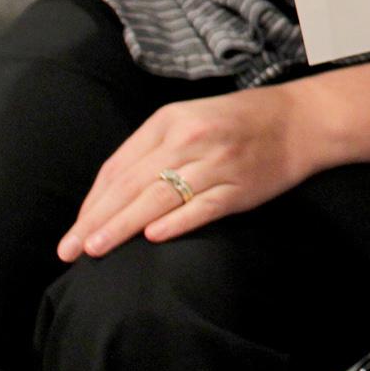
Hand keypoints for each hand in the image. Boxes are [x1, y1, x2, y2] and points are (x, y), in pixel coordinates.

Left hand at [56, 85, 316, 260]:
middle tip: (69, 250)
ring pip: (160, 197)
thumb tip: (109, 194)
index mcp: (170, 120)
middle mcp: (190, 138)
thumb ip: (152, 151)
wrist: (300, 120)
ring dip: (123, 225)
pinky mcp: (240, 187)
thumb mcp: (189, 120)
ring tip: (96, 249)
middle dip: (96, 219)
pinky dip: (177, 222)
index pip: (119, 166)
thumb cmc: (237, 122)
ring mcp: (216, 163)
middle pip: (132, 184)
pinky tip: (152, 238)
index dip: (93, 201)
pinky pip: (202, 207)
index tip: (74, 230)